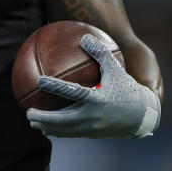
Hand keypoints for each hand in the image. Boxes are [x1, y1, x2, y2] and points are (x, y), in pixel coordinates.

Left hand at [26, 34, 160, 138]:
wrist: (142, 115)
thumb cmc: (127, 88)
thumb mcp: (116, 68)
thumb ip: (100, 52)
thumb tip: (85, 36)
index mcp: (97, 99)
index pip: (72, 92)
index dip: (55, 86)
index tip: (39, 81)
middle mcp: (93, 116)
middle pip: (63, 120)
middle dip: (44, 119)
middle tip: (29, 113)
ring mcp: (92, 128)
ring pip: (66, 131)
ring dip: (48, 128)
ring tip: (34, 123)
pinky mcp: (93, 134)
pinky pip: (72, 133)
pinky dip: (59, 131)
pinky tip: (49, 128)